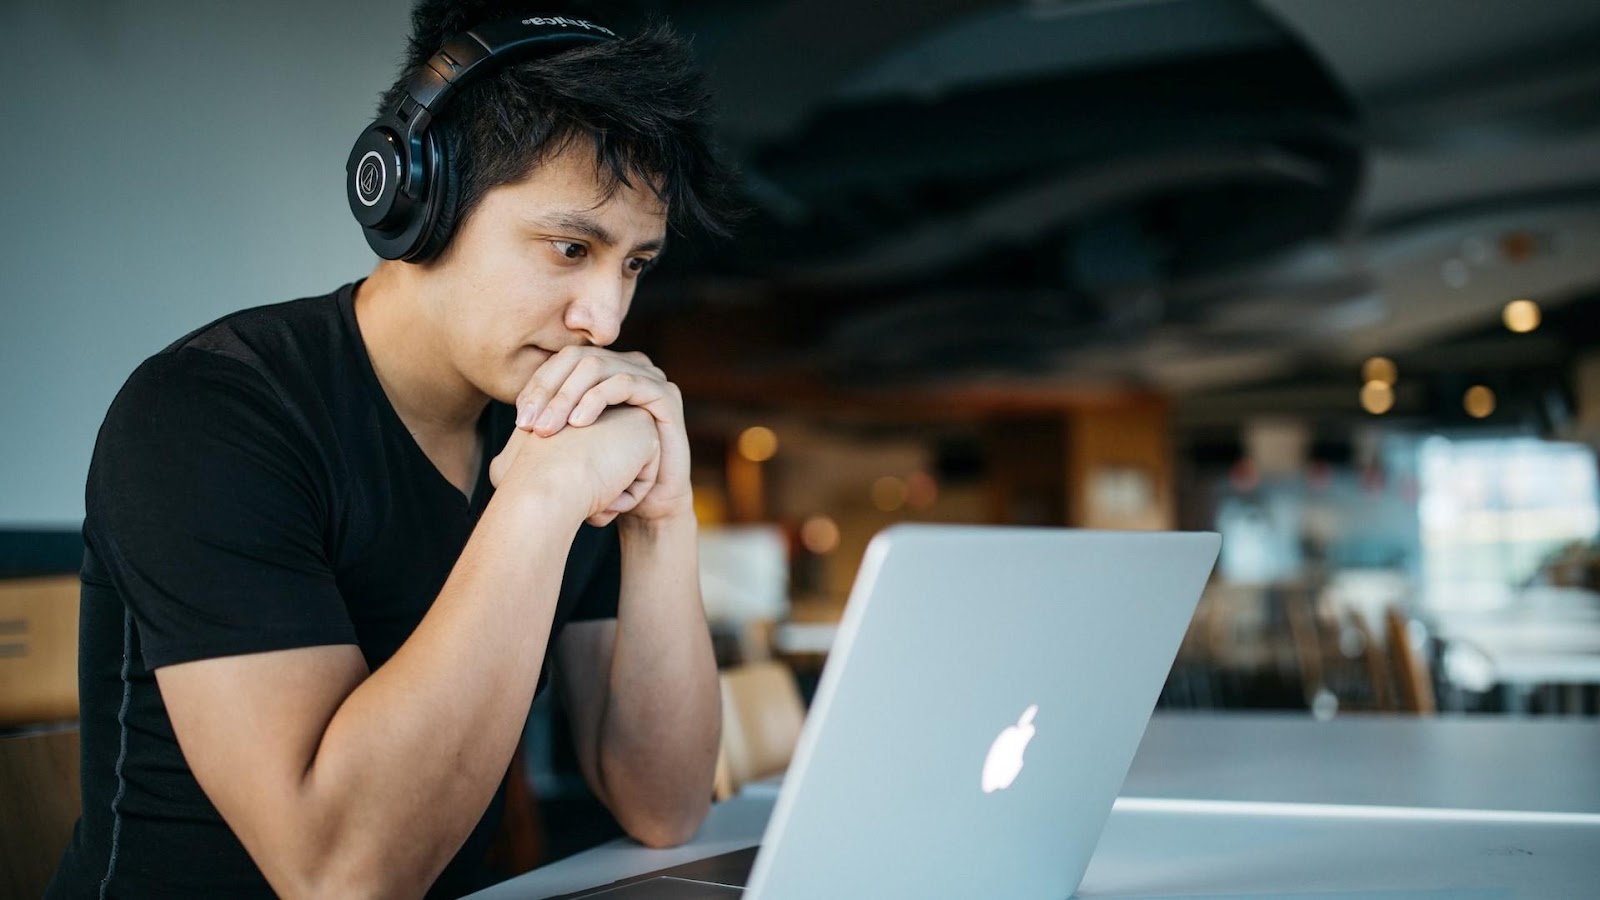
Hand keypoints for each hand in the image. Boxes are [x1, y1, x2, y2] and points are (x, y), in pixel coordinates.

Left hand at [512, 347, 691, 522]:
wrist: (648, 503)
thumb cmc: (608, 475)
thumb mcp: (571, 444)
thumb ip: (550, 420)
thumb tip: (517, 412)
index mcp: (605, 371)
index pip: (562, 361)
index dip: (537, 385)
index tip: (519, 421)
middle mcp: (627, 366)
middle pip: (577, 358)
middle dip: (548, 390)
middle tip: (528, 425)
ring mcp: (649, 377)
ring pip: (597, 366)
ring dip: (566, 396)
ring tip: (548, 429)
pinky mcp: (665, 394)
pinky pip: (625, 383)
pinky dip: (596, 399)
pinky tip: (578, 423)